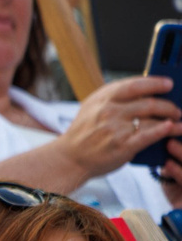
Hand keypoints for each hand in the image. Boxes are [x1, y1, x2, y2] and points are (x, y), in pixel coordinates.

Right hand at [51, 77, 181, 177]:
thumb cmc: (84, 132)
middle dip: (168, 106)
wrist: (69, 157)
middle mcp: (109, 111)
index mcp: (103, 98)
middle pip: (149, 102)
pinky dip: (163, 131)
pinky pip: (148, 135)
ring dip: (172, 120)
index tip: (169, 84)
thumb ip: (115, 97)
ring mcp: (116, 129)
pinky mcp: (122, 146)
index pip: (135, 85)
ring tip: (178, 123)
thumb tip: (145, 91)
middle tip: (176, 110)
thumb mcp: (93, 107)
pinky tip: (171, 128)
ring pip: (153, 119)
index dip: (156, 83)